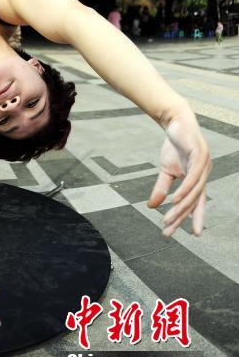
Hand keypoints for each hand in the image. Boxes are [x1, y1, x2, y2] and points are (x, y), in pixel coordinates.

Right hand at [148, 106, 210, 236]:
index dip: (192, 219)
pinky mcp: (200, 156)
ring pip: (193, 193)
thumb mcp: (165, 170)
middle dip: (181, 219)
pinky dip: (184, 191)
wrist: (176, 121)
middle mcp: (205, 175)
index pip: (196, 203)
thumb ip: (162, 189)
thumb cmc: (174, 145)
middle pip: (194, 202)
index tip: (184, 235)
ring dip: (180, 208)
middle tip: (168, 232)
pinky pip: (192, 178)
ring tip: (168, 220)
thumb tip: (151, 206)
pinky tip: (175, 201)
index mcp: (199, 180)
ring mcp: (205, 166)